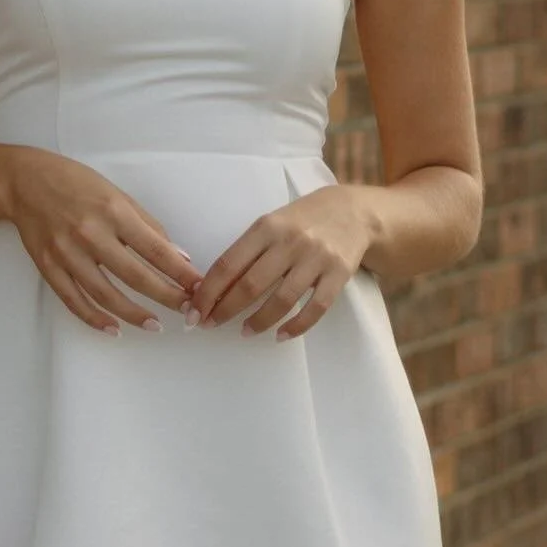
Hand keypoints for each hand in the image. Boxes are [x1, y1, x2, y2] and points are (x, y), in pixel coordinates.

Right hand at [5, 147, 204, 334]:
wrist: (24, 181)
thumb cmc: (76, 182)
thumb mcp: (117, 194)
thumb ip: (147, 225)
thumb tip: (178, 256)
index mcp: (113, 211)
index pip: (155, 248)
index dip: (179, 272)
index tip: (198, 287)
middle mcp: (91, 233)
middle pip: (135, 275)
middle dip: (165, 296)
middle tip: (185, 311)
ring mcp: (67, 252)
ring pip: (105, 294)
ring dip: (133, 314)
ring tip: (154, 325)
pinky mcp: (48, 266)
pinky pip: (73, 300)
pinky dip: (94, 318)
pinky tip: (113, 328)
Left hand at [190, 184, 370, 340]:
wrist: (352, 211)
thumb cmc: (301, 221)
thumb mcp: (271, 224)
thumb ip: (247, 252)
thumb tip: (214, 288)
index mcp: (266, 227)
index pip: (229, 264)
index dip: (208, 292)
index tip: (194, 311)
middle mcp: (290, 241)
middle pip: (251, 285)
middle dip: (226, 310)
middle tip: (210, 325)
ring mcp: (316, 258)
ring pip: (282, 300)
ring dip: (259, 322)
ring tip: (245, 332)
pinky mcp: (339, 274)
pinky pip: (315, 308)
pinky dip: (296, 327)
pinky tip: (281, 335)